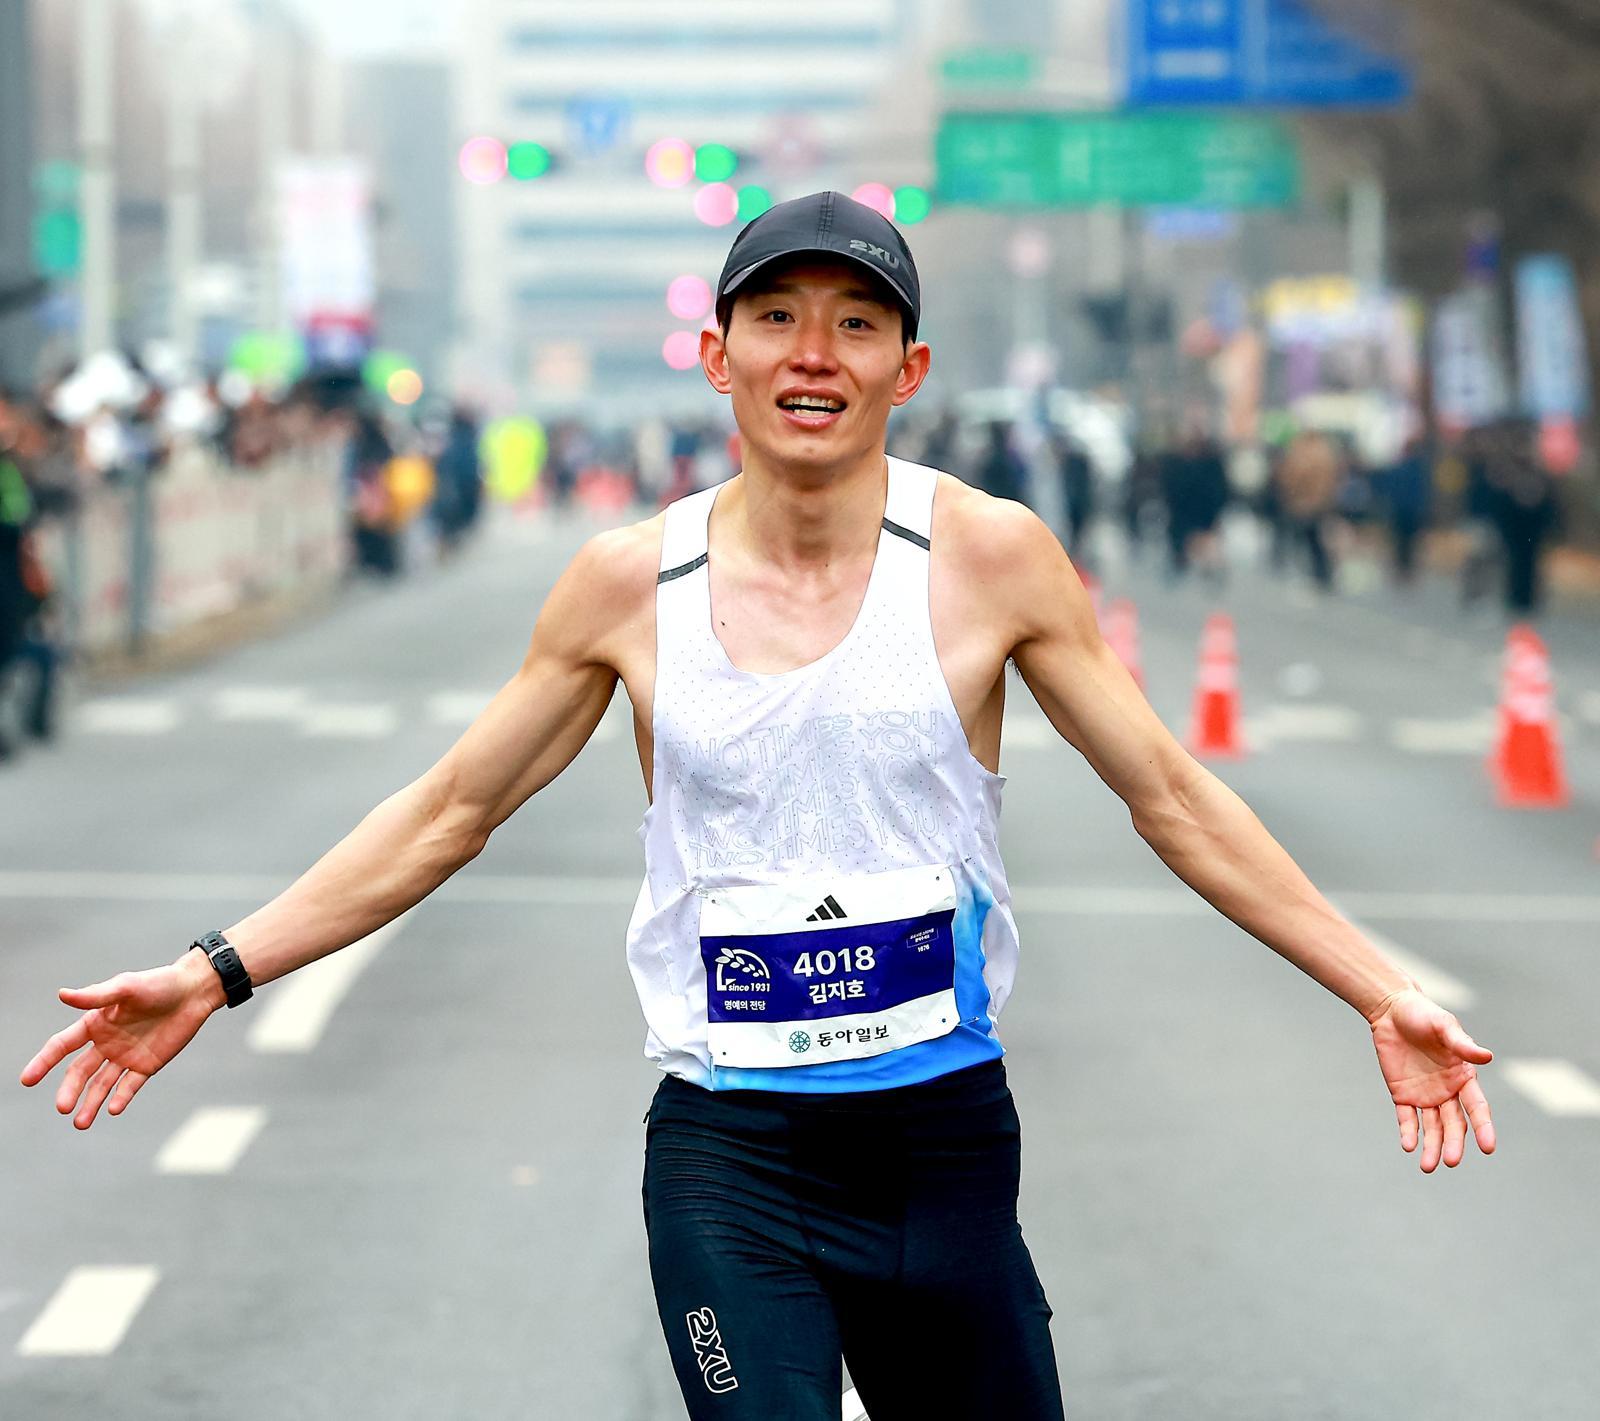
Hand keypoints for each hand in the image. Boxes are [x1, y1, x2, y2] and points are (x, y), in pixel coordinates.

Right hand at [18, 955, 219, 1129]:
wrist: (194, 992)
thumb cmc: (158, 984)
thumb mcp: (126, 987)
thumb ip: (96, 996)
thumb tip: (62, 994)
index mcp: (95, 1024)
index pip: (62, 1046)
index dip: (43, 1062)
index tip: (27, 1080)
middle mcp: (105, 1043)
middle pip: (80, 1071)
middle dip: (69, 1090)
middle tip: (62, 1108)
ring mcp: (125, 1056)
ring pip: (101, 1085)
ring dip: (91, 1103)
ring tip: (80, 1123)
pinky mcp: (146, 1065)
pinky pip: (129, 1086)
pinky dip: (121, 1098)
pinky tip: (113, 1109)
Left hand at [1368, 987, 1495, 1172]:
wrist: (1391, 1009)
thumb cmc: (1423, 1014)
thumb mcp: (1444, 1025)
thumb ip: (1462, 1044)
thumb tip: (1487, 1056)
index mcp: (1464, 1077)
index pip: (1477, 1108)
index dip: (1483, 1128)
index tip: (1488, 1148)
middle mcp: (1448, 1091)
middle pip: (1454, 1124)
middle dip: (1453, 1143)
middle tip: (1450, 1161)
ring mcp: (1426, 1095)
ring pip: (1432, 1127)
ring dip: (1432, 1146)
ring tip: (1428, 1166)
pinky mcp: (1403, 1094)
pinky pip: (1407, 1118)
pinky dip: (1408, 1132)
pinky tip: (1408, 1146)